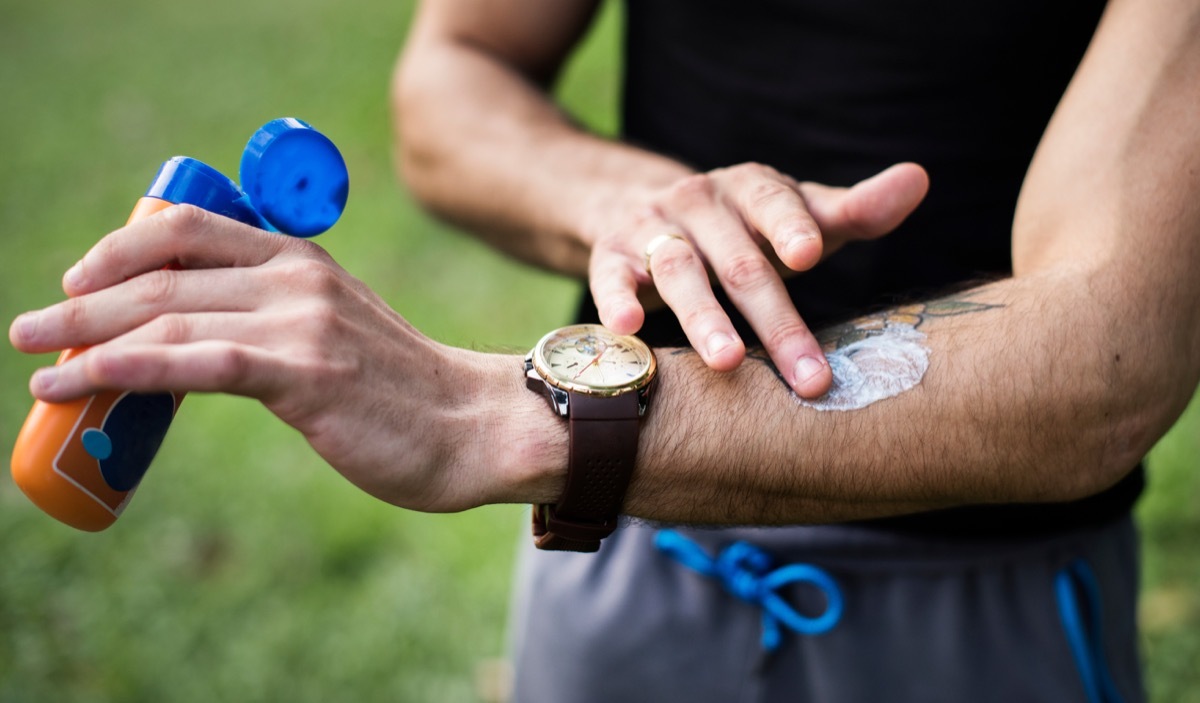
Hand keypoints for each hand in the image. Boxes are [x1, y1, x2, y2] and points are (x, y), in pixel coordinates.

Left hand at [8, 205, 542, 511]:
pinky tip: (82, 379)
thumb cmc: (403, 390)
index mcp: (302, 259)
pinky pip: (196, 362)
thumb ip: (275, 319)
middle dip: (84, 302)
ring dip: (87, 339)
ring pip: (168, 316)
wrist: (473, 424)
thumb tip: (199, 343)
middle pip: (164, 275)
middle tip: (29, 328)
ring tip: (37, 364)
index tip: (78, 280)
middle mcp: (296, 278)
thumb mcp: (337, 329)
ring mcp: (300, 322)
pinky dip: (126, 367)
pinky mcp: (304, 372)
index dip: (120, 249)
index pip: (190, 230)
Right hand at [586, 162, 928, 397]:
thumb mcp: (795, 214)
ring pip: (676, 271)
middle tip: (807, 376)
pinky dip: (615, 300)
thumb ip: (854, 209)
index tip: (809, 256)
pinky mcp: (610, 255)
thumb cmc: (741, 226)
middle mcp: (699, 202)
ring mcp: (651, 227)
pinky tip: (628, 328)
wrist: (636, 204)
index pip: (774, 203)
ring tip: (726, 363)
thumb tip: (918, 179)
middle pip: (739, 262)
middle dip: (774, 320)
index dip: (790, 228)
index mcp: (751, 188)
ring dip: (702, 317)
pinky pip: (609, 278)